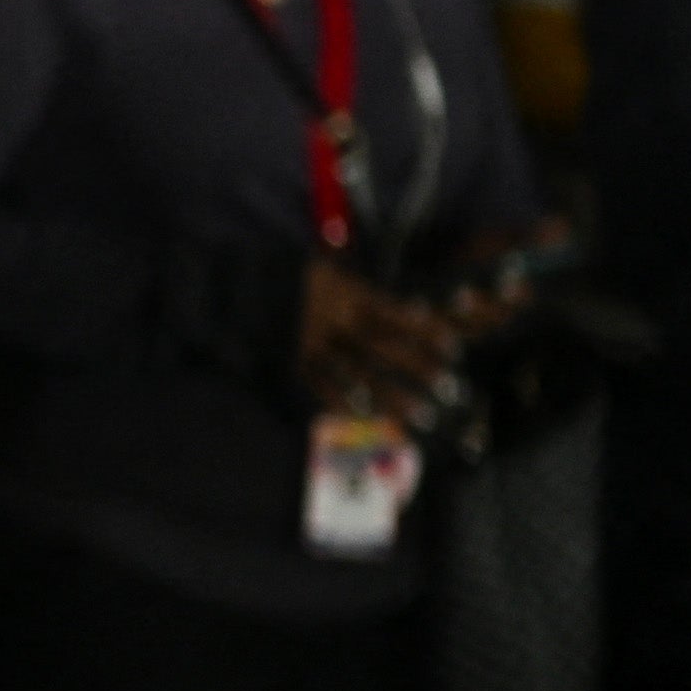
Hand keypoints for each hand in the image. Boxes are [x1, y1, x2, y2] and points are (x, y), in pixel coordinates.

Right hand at [298, 261, 461, 404]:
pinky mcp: (293, 361)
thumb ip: (359, 292)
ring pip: (359, 374)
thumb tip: (406, 310)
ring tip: (422, 413)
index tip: (454, 349)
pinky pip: (323, 387)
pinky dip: (345, 403)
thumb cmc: (288, 276)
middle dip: (417, 368)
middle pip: (383, 347)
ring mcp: (314, 344)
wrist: (236, 287)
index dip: (424, 332)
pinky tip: (368, 417)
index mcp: (344, 292)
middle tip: (450, 388)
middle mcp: (334, 320)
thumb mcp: (326, 273)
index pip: (393, 314)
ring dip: (393, 396)